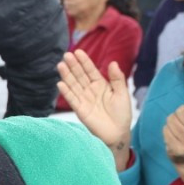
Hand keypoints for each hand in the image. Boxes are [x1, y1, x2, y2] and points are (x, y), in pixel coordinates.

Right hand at [57, 50, 132, 170]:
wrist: (118, 133)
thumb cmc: (122, 113)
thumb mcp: (122, 93)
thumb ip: (117, 78)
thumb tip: (112, 62)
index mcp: (101, 85)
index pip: (91, 71)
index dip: (84, 61)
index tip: (78, 52)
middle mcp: (90, 90)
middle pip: (80, 76)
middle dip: (73, 66)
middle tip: (66, 55)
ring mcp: (84, 99)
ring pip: (73, 85)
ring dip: (67, 76)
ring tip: (61, 65)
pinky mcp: (80, 110)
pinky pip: (72, 99)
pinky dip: (66, 92)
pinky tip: (60, 84)